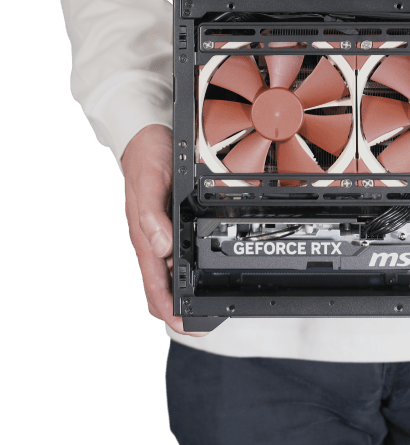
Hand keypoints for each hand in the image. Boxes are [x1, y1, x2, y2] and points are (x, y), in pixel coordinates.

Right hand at [121, 125, 205, 335]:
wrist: (146, 138)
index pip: (154, 287)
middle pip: (162, 288)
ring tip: (209, 304)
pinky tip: (205, 270)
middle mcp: (152, 242)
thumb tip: (159, 247)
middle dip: (180, 310)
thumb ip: (151, 213)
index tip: (188, 325)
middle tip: (206, 322)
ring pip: (170, 275)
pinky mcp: (169, 226)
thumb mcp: (150, 180)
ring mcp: (160, 236)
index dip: (170, 311)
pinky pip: (177, 255)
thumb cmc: (146, 158)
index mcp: (145, 238)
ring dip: (185, 291)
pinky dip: (190, 269)